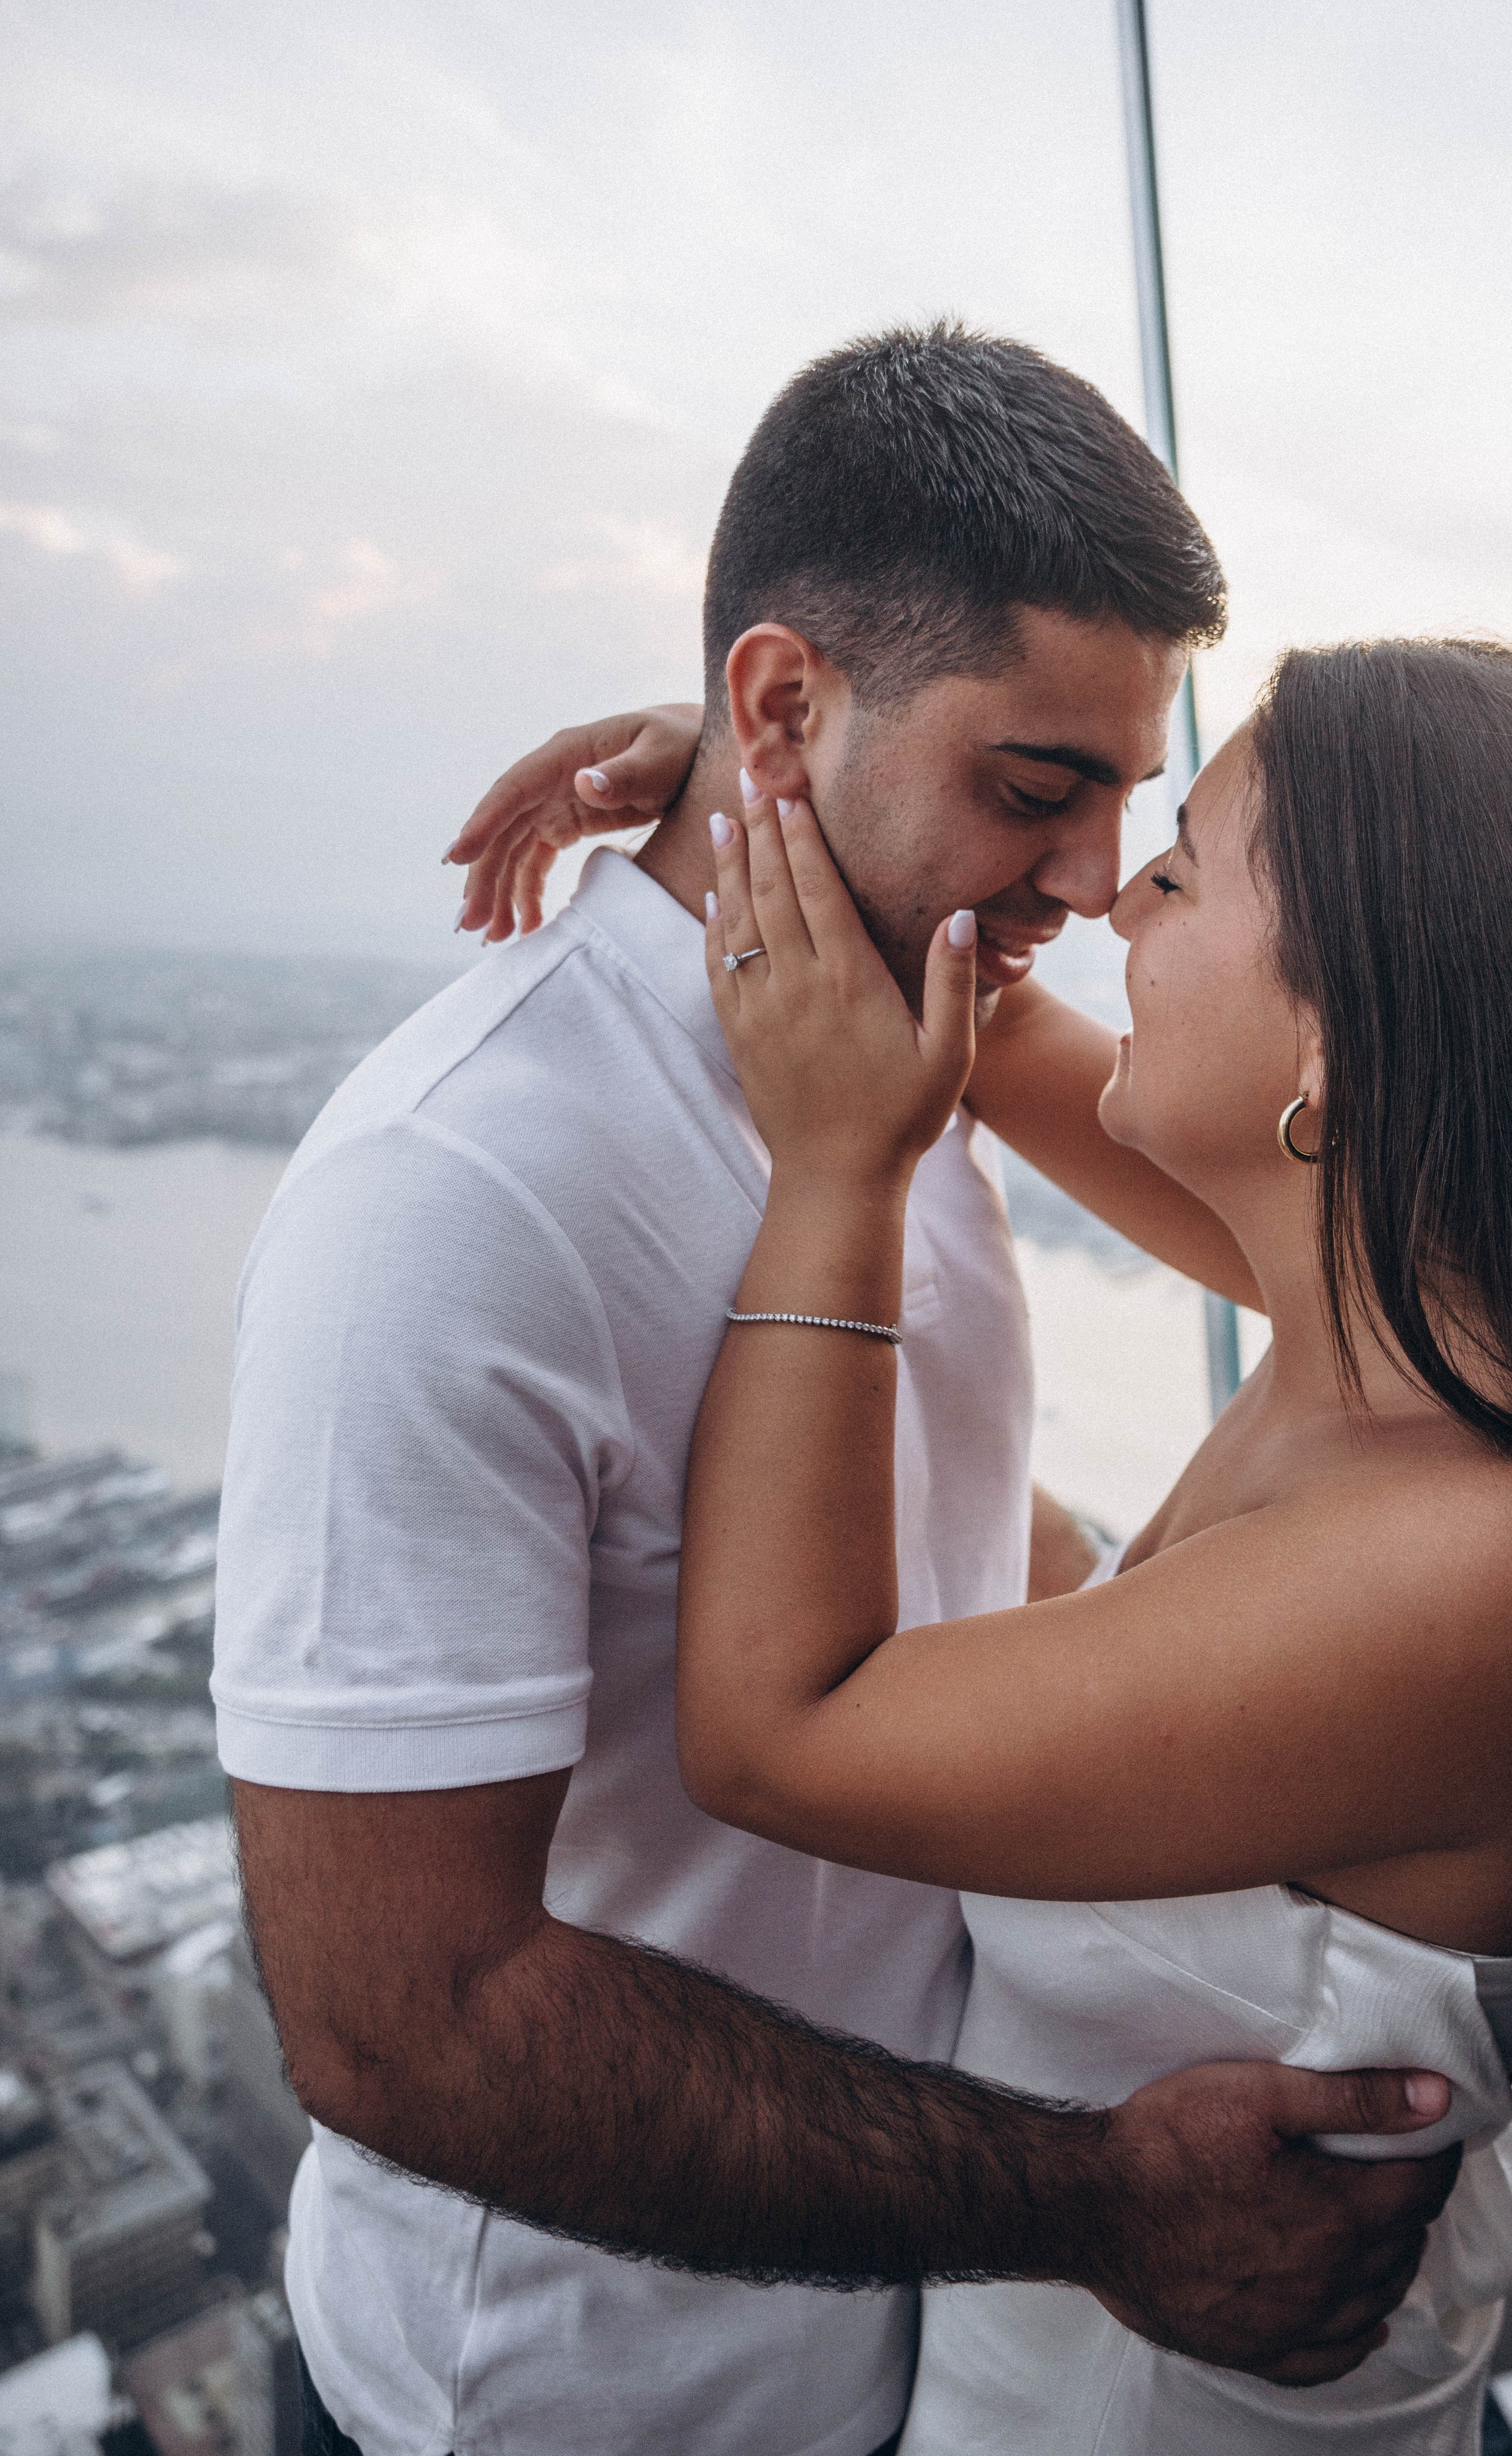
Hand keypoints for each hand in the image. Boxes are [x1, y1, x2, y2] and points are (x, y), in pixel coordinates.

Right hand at [444, 703, 702, 940]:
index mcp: (566, 755)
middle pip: (503, 830)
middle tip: (471, 923)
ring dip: (500, 893)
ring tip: (494, 937)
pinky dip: (526, 893)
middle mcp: (550, 778)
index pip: (513, 791)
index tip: (456, 857)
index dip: (483, 823)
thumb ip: (627, 773)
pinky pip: (535, 861)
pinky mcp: (567, 823)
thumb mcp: (662, 756)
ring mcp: (554, 802)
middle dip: (483, 876)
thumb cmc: (682, 744)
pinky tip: (525, 925)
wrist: (697, 746)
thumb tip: (585, 783)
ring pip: (512, 851)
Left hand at [704, 790, 978, 1185]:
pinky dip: (713, 926)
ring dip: (729, 866)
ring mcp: (761, 1010)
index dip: (802, 836)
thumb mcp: (948, 1052)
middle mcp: (797, 987)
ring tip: (721, 818)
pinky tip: (713, 897)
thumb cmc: (902, 1115)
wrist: (836, 1178)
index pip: (818, 890)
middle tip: (748, 777)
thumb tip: (958, 912)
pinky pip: (718, 967)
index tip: (790, 791)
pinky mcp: (739, 1034)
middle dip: (760, 829)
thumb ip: (951, 980)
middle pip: (772, 890)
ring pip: (738, 921)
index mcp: (848, 981)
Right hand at [1078, 2060, 1458, 2385]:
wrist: (1087, 2204)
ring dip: (1387, 2260)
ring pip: (1376, 2300)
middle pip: (1402, 2244)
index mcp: (1335, 2215)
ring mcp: (1290, 2324)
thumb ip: (1351, 2098)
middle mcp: (1324, 2282)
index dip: (1429, 2154)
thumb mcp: (1256, 2094)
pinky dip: (1357, 2335)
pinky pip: (1331, 2358)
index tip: (1424, 2133)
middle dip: (1407, 2201)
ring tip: (1374, 2223)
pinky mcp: (1253, 2349)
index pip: (1419, 2188)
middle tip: (1390, 2165)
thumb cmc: (1162, 2142)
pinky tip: (1359, 2318)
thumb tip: (1433, 2099)